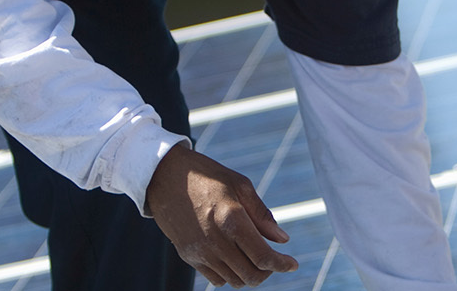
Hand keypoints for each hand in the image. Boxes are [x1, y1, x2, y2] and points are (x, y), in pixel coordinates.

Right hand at [145, 142, 298, 286]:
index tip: (292, 263)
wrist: (163, 176)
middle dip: (268, 272)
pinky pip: (216, 278)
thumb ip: (262, 215)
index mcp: (232, 219)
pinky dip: (230, 274)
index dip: (282, 264)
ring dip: (249, 273)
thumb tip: (282, 240)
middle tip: (273, 259)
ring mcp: (199, 251)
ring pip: (234, 280)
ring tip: (253, 256)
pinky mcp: (187, 255)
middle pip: (251, 276)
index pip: (264, 257)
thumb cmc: (206, 176)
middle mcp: (215, 240)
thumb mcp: (240, 185)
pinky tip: (233, 257)